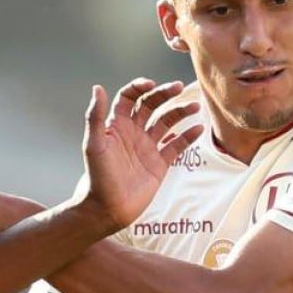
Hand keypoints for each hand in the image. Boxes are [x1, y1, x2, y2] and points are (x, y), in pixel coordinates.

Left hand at [79, 78, 203, 231]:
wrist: (108, 208)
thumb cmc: (97, 177)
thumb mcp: (94, 144)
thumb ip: (95, 116)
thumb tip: (98, 88)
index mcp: (117, 125)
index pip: (130, 98)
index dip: (139, 87)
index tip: (150, 85)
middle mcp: (133, 133)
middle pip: (151, 105)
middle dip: (164, 94)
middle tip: (178, 87)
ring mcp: (148, 147)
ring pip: (167, 123)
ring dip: (180, 112)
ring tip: (195, 106)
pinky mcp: (159, 163)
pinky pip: (177, 146)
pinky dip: (188, 136)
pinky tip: (198, 128)